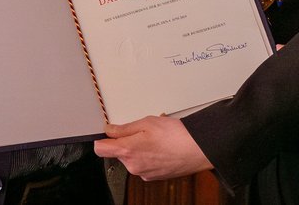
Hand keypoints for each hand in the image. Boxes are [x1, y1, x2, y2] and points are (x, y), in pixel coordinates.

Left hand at [94, 116, 211, 180]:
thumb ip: (124, 128)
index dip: (101, 139)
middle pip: (119, 152)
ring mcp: (144, 173)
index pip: (100, 149)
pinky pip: (144, 164)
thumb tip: (109, 130)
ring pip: (133, 158)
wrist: (198, 150)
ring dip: (140, 148)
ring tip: (157, 138)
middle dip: (127, 141)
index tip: (105, 133)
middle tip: (144, 130)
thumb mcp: (147, 123)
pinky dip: (149, 156)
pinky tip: (162, 147)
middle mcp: (133, 166)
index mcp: (128, 151)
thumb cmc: (176, 135)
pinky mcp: (154, 177)